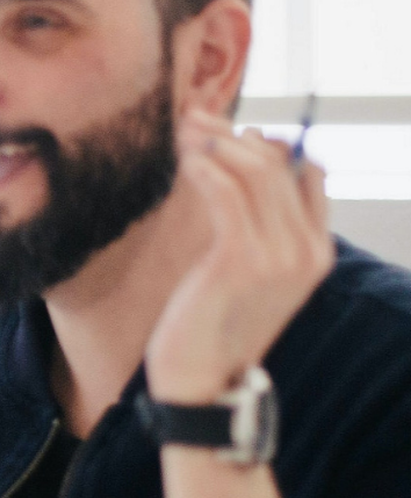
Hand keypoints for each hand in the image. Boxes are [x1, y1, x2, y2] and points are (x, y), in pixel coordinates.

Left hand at [145, 108, 332, 403]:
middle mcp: (307, 250)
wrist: (199, 381)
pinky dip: (204, 167)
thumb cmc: (210, 325)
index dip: (270, 145)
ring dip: (214, 142)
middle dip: (232, 134)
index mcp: (316, 252)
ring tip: (182, 128)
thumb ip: (254, 228)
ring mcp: (279, 255)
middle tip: (193, 117)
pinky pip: (226, 193)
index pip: (307, 175)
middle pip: (280, 166)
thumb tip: (243, 170)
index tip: (229, 132)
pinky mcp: (241, 259)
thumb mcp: (243, 273)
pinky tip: (183, 158)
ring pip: (255, 172)